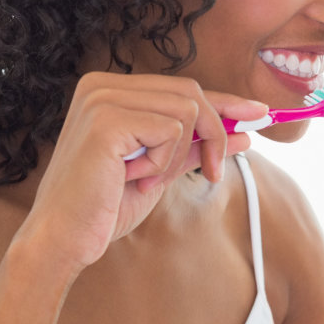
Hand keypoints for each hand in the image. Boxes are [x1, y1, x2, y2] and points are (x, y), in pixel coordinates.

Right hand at [13, 72, 268, 269]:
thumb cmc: (104, 206)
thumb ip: (196, 147)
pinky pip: (171, 130)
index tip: (259, 112)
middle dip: (214, 134)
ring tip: (147, 179)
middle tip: (212, 172)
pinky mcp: (106, 120)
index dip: (225, 101)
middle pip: (191, 92)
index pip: (182, 88)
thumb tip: (245, 132)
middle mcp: (102, 85)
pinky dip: (163, 162)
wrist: (64, 238)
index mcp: (109, 90)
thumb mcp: (160, 170)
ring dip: (180, 155)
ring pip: (187, 110)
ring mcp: (101, 98)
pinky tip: (135, 178)